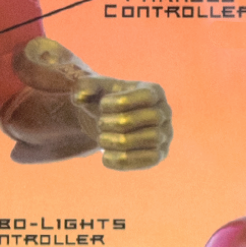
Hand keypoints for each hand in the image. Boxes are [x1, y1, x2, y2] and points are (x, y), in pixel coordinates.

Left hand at [3, 37, 172, 169]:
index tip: (102, 105)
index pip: (146, 96)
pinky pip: (150, 160)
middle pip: (151, 118)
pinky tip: (105, 157)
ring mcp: (164, 134)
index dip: (121, 102)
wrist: (106, 123)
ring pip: (152, 139)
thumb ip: (83, 86)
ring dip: (121, 141)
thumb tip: (80, 96)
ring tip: (102, 139)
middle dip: (120, 123)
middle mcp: (165, 112)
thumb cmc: (101, 101)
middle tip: (101, 124)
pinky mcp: (159, 154)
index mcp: (153, 91)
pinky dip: (127, 160)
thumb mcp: (91, 88)